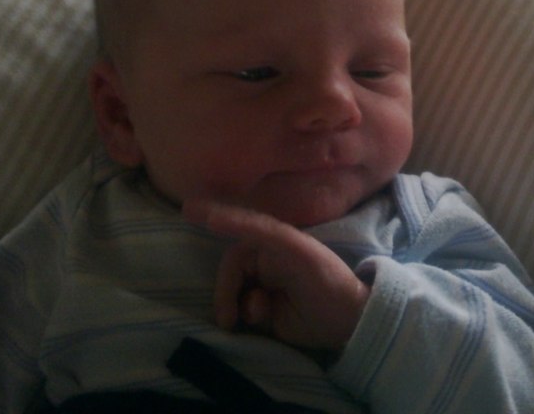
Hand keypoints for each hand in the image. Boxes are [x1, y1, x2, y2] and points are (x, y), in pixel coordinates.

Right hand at [184, 200, 369, 349]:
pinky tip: (261, 321)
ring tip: (251, 317)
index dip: (213, 218)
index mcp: (273, 241)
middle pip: (229, 269)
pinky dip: (243, 317)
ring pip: (232, 292)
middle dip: (224, 291)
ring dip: (234, 304)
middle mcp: (266, 261)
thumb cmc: (323, 275)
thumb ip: (255, 229)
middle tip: (226, 316)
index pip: (237, 231)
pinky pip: (240, 312)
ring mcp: (264, 287)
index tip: (186, 210)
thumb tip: (215, 218)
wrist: (347, 322)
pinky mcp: (266, 314)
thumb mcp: (291, 246)